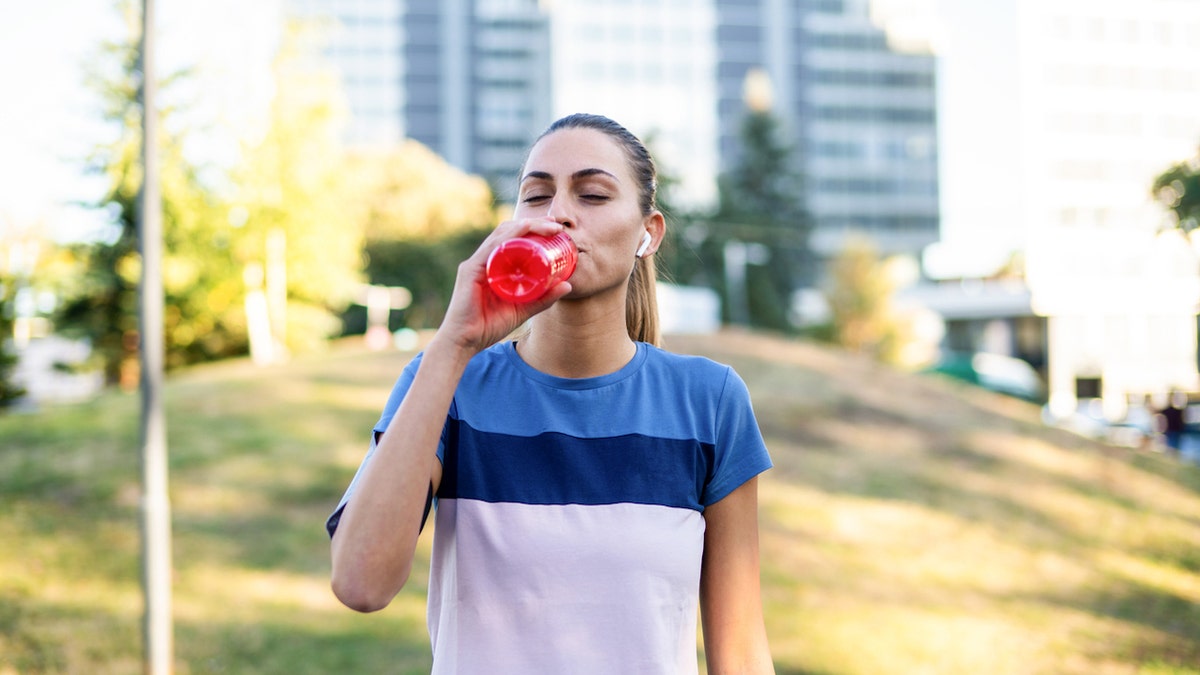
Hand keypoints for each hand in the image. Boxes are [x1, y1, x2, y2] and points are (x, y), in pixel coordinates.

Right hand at [436, 218, 571, 353]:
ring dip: (527, 226)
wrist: (465, 342)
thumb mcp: (523, 309)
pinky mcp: (471, 271)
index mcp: (494, 266)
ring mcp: (476, 263)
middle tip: (556, 223)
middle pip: (509, 232)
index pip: (514, 239)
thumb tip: (568, 285)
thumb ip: (543, 298)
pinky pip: (491, 248)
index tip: (556, 228)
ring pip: (502, 235)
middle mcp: (484, 260)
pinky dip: (509, 237)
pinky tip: (524, 230)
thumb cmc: (489, 326)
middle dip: (534, 223)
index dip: (534, 229)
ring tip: (549, 226)